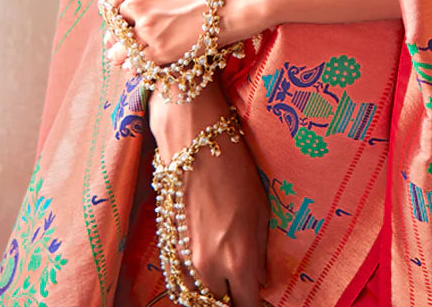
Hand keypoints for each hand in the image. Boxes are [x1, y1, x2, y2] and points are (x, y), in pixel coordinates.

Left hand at [102, 0, 270, 69]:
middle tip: (141, 40)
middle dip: (126, 35)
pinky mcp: (160, 49)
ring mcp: (146, 24)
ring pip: (119, 50)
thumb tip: (137, 9)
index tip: (132, 21)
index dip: (123, 13)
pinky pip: (137, 65)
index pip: (113, 0)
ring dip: (128, 54)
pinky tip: (154, 62)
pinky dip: (141, 67)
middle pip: (115, 26)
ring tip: (146, 54)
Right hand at [151, 84, 268, 306]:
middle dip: (233, 299)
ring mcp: (185, 258)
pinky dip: (197, 279)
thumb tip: (259, 278)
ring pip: (200, 294)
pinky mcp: (170, 245)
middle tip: (244, 288)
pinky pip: (185, 277)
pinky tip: (209, 263)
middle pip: (220, 304)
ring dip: (214, 292)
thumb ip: (258, 250)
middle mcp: (209, 267)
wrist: (193, 140)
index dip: (256, 304)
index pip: (247, 305)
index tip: (262, 298)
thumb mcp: (260, 208)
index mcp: (237, 259)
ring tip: (229, 278)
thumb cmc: (234, 167)